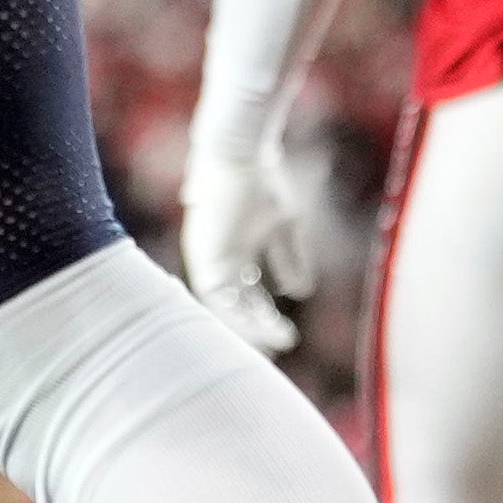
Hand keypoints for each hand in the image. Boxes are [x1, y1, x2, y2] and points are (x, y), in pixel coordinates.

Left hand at [180, 135, 324, 352]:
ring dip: (247, 327)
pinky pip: (214, 295)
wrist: (241, 152)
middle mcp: (219, 257)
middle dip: (256, 328)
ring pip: (222, 305)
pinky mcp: (202, 253)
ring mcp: (208, 256)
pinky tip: (261, 327)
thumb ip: (289, 258)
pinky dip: (236, 313)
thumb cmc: (262, 181)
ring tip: (274, 344)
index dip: (265, 316)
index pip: (248, 293)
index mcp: (236, 250)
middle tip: (279, 349)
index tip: (288, 335)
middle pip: (235, 304)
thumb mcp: (284, 226)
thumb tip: (300, 292)